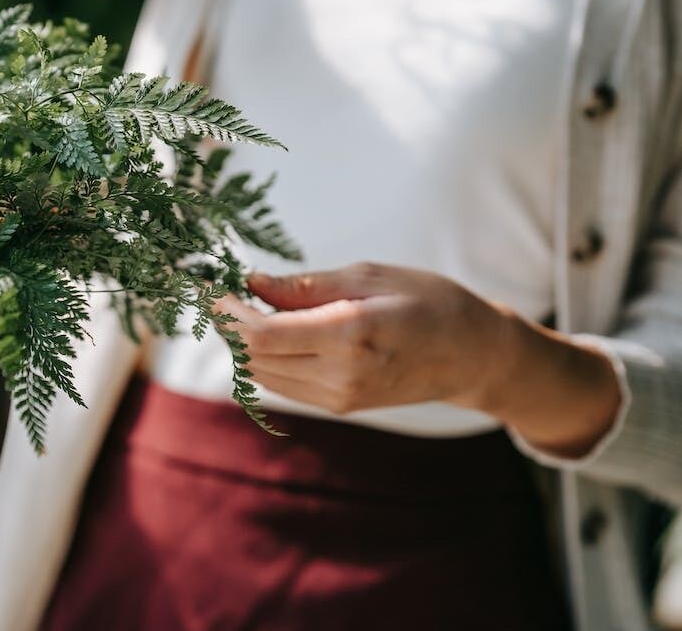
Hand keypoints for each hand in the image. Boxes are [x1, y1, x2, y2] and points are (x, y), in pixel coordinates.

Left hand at [218, 262, 622, 456]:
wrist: (473, 355)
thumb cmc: (428, 300)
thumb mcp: (369, 276)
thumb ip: (306, 285)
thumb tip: (250, 283)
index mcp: (350, 335)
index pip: (262, 335)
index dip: (226, 313)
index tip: (208, 286)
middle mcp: (341, 375)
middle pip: (254, 358)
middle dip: (228, 326)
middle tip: (219, 291)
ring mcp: (340, 398)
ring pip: (262, 375)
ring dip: (244, 343)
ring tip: (244, 305)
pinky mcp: (341, 406)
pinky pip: (283, 384)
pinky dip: (266, 357)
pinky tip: (271, 329)